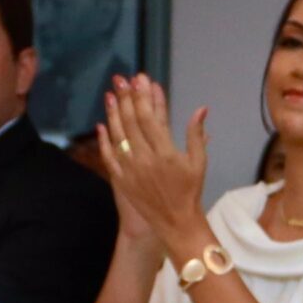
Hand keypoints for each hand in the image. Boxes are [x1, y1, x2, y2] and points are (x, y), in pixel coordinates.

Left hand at [96, 75, 210, 257]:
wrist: (175, 223)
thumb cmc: (190, 191)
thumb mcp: (199, 162)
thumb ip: (196, 135)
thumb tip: (201, 109)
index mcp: (165, 153)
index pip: (150, 118)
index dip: (144, 97)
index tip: (141, 79)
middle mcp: (145, 159)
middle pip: (132, 122)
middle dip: (127, 98)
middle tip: (122, 79)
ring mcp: (130, 170)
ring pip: (118, 135)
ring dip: (113, 113)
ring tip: (111, 94)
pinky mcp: (121, 180)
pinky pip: (109, 156)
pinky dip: (104, 140)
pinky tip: (102, 124)